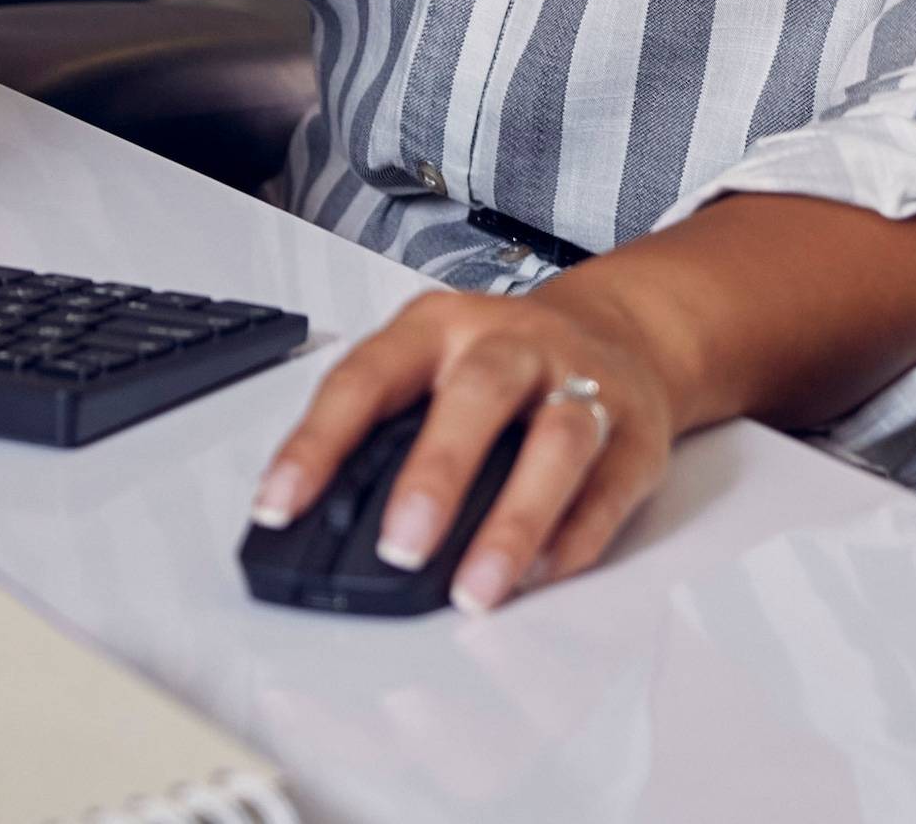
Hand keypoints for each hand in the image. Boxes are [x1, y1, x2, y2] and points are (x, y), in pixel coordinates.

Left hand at [247, 276, 679, 614]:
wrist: (622, 331)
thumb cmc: (503, 362)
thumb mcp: (431, 366)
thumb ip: (385, 432)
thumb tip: (321, 525)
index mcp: (439, 327)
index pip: (368, 376)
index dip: (319, 441)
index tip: (279, 506)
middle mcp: (511, 345)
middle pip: (477, 395)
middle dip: (436, 474)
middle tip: (400, 548)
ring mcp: (582, 383)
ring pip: (556, 443)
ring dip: (515, 520)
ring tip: (476, 588)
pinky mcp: (635, 434)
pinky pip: (609, 488)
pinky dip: (576, 538)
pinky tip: (540, 576)